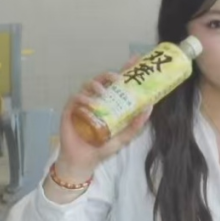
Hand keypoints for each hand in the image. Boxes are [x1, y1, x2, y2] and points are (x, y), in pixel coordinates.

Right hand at [54, 54, 152, 181]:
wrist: (84, 161)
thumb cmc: (102, 148)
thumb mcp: (123, 137)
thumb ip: (136, 125)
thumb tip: (149, 108)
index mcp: (109, 103)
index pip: (117, 82)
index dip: (125, 69)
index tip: (135, 59)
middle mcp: (96, 99)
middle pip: (102, 78)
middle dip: (110, 75)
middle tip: (118, 79)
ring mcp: (82, 103)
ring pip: (88, 85)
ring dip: (96, 85)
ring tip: (103, 93)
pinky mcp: (70, 110)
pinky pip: (76, 98)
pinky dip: (84, 99)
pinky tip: (91, 104)